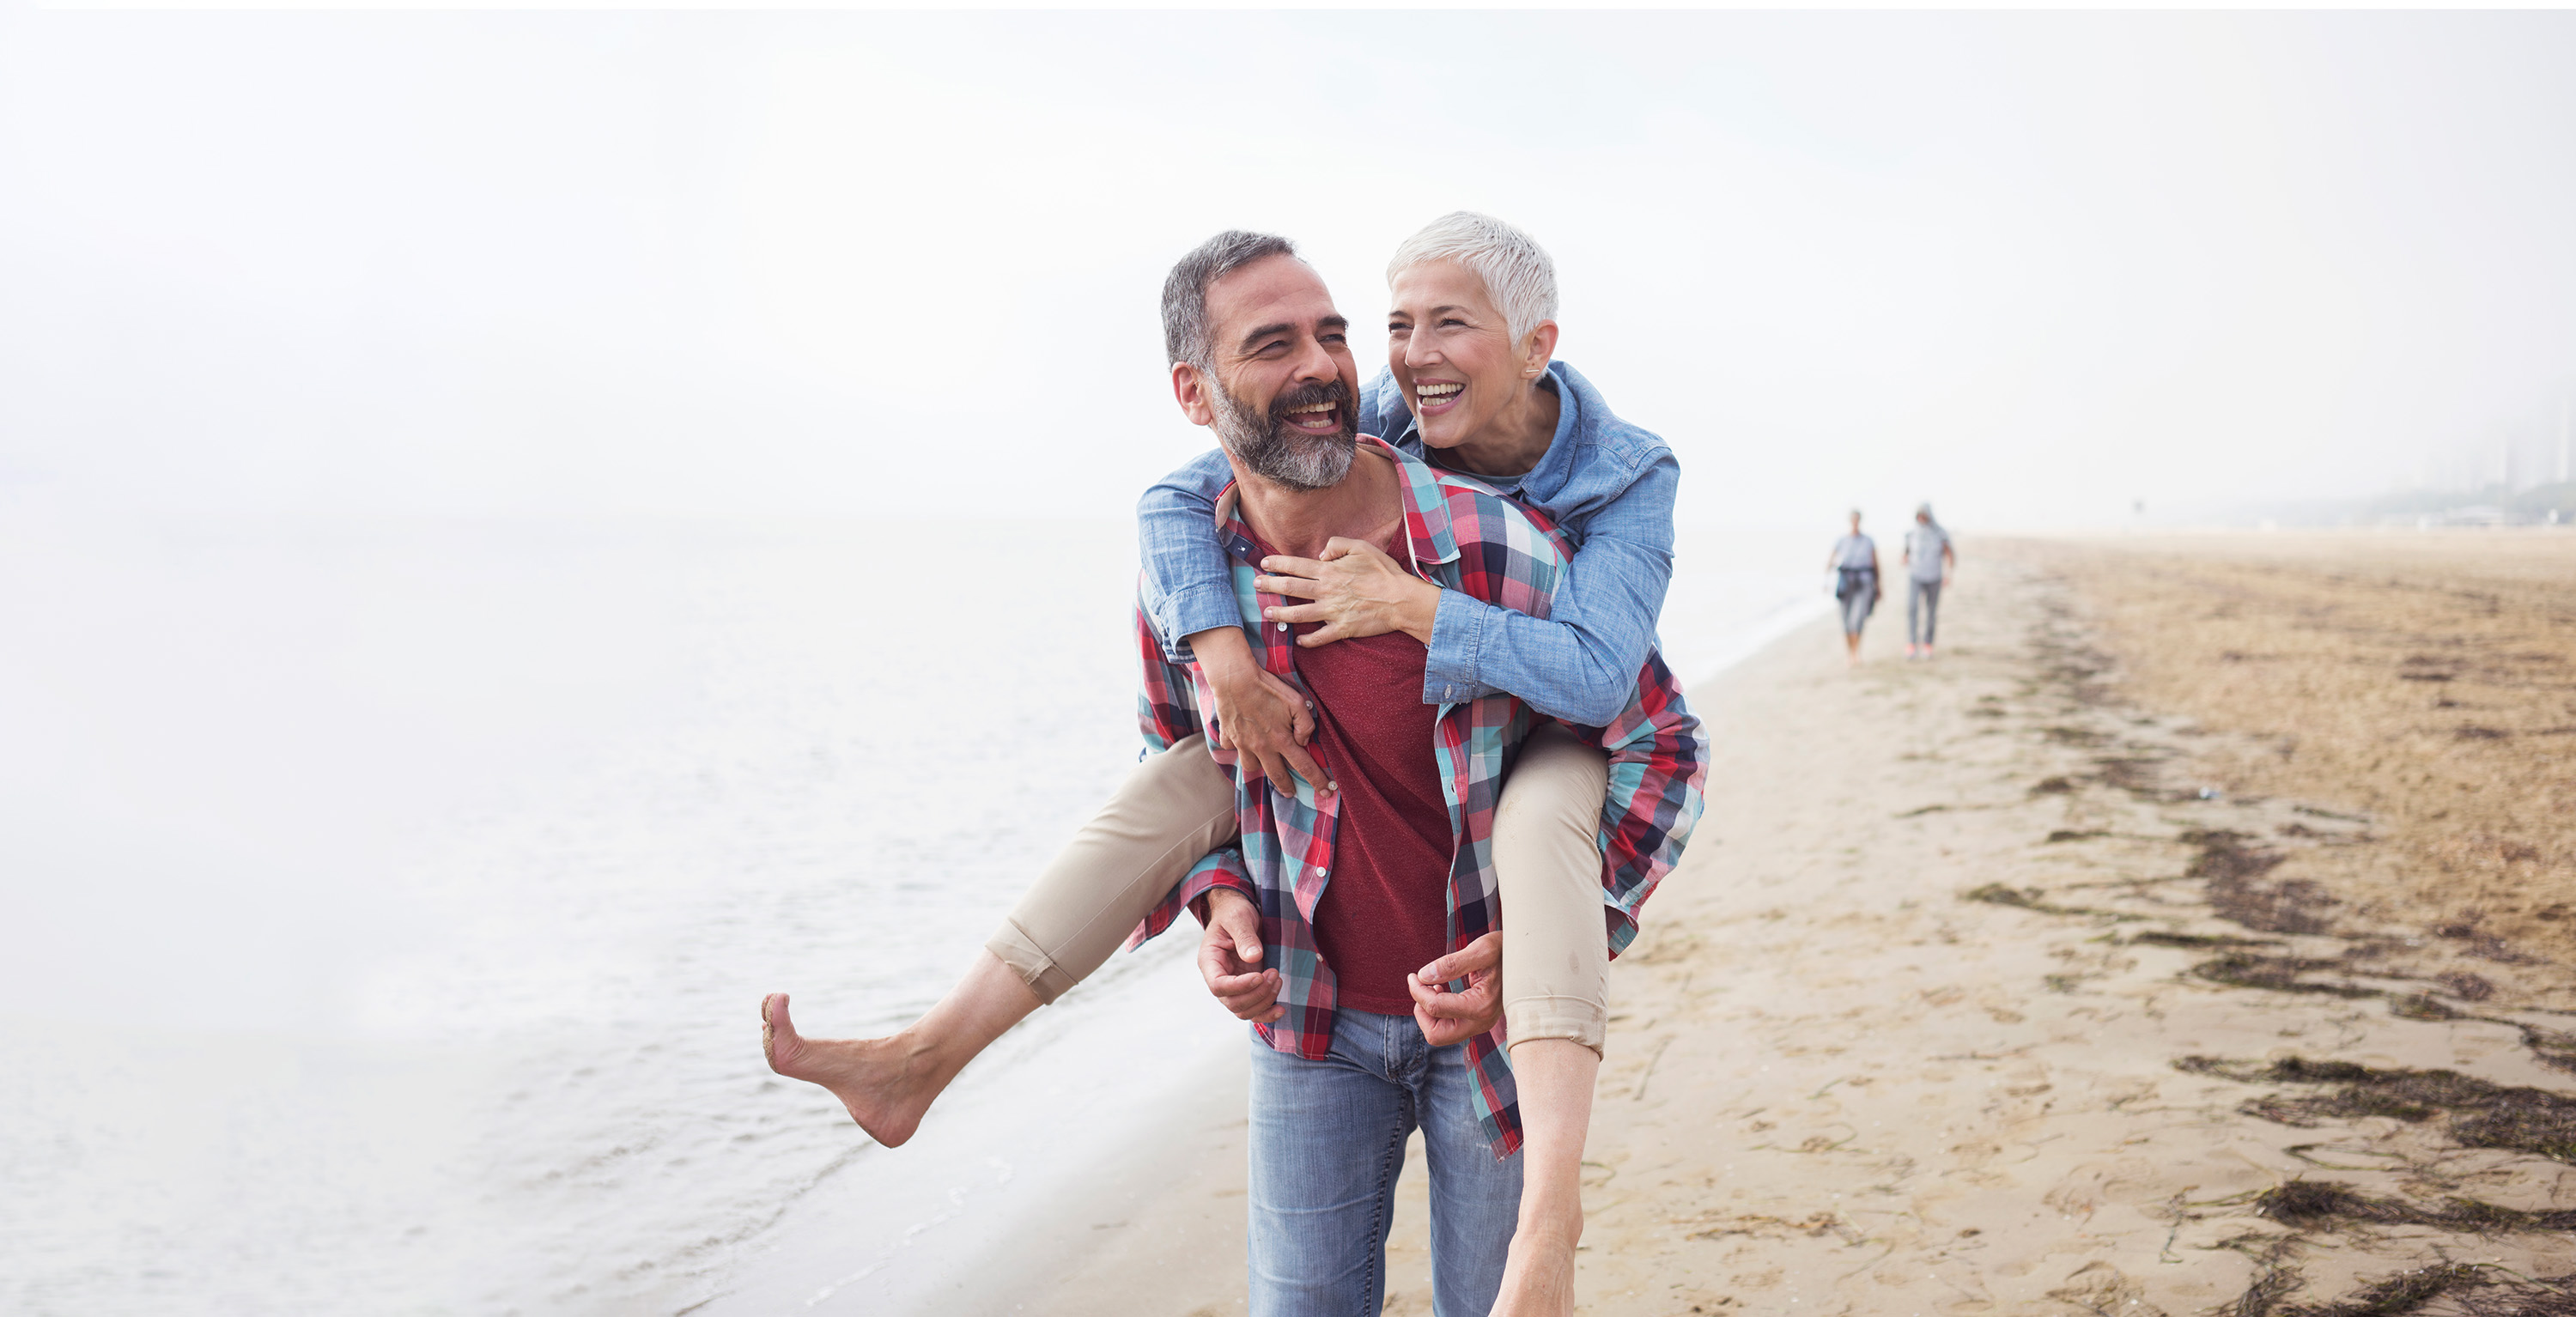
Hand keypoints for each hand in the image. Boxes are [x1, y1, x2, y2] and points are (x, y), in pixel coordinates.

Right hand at [1190, 627, 1331, 795]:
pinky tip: (1241, 742)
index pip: (1304, 766)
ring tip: (1264, 764)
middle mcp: (1261, 747)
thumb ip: (1305, 724)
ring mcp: (1242, 743)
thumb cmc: (1268, 688)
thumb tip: (1303, 742)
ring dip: (1259, 768)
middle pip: (1276, 775)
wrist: (1234, 679)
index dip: (1317, 781)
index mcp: (1281, 740)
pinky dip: (1237, 748)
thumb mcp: (1297, 701)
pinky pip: (1232, 749)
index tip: (1326, 793)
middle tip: (1290, 794)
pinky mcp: (1229, 735)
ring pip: (1251, 767)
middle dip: (1286, 787)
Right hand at [1198, 887, 1283, 1023]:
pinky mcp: (1247, 988)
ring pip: (1244, 1010)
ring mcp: (1233, 986)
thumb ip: (1245, 936)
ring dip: (1264, 1002)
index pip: (1218, 986)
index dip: (1239, 986)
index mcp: (1210, 961)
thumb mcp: (1239, 917)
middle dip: (1257, 994)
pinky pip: (1253, 1010)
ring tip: (1278, 980)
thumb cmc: (1234, 912)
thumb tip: (1253, 958)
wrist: (1239, 912)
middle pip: (1232, 1003)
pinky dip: (1266, 1014)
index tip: (1259, 975)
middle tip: (1274, 974)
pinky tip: (1281, 1008)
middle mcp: (1219, 977)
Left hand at [1256, 538, 1441, 647]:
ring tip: (1267, 613)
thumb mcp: (1362, 547)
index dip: (1278, 564)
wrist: (1402, 600)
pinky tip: (1298, 640)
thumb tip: (1320, 554)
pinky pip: (1319, 637)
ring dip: (1280, 614)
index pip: (1296, 566)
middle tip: (1256, 585)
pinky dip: (1307, 640)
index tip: (1264, 563)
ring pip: (1298, 614)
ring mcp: (1332, 612)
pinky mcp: (1342, 629)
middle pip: (1290, 588)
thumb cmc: (1384, 572)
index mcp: (1330, 571)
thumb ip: (1338, 544)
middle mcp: (1326, 591)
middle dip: (1270, 586)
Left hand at [1408, 931, 1503, 1046]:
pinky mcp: (1478, 1022)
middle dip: (1421, 1011)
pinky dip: (1438, 1013)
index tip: (1413, 975)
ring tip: (1432, 987)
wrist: (1525, 958)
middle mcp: (1482, 1021)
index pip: (1435, 1007)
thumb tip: (1423, 976)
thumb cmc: (1504, 950)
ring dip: (1429, 1014)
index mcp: (1481, 1005)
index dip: (1417, 991)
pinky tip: (1441, 990)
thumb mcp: (1480, 950)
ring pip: (1441, 1035)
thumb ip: (1451, 964)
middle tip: (1420, 987)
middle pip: (1436, 1035)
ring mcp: (1481, 1024)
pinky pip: (1449, 1028)